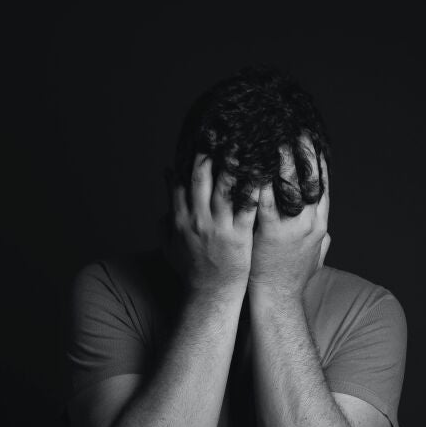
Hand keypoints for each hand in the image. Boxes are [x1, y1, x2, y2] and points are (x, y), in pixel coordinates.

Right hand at [164, 153, 256, 293]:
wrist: (210, 295)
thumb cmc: (192, 270)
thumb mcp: (169, 245)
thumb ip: (164, 221)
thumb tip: (163, 198)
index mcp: (180, 219)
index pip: (180, 183)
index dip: (187, 161)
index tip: (196, 141)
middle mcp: (197, 220)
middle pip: (200, 179)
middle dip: (208, 154)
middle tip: (218, 132)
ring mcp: (218, 228)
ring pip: (224, 189)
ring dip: (232, 165)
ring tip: (241, 144)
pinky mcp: (239, 237)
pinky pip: (247, 209)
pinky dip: (253, 190)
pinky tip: (262, 175)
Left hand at [248, 151, 330, 298]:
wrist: (278, 300)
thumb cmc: (292, 279)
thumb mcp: (315, 258)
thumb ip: (320, 241)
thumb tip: (326, 231)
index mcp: (320, 224)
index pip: (323, 185)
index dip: (317, 162)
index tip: (312, 141)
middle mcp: (310, 222)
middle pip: (309, 179)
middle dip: (302, 153)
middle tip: (294, 131)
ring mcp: (291, 227)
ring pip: (289, 185)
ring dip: (280, 160)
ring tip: (271, 139)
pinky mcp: (271, 232)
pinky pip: (265, 199)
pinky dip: (260, 180)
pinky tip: (251, 165)